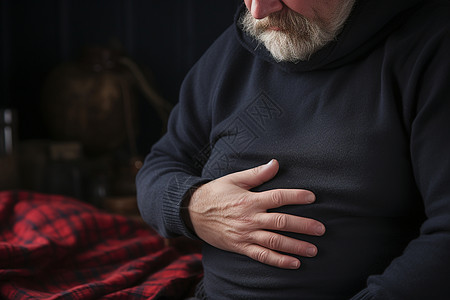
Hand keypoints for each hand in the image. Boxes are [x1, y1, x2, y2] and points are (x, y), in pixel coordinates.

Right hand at [187, 159, 324, 268]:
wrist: (192, 213)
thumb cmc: (215, 193)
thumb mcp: (234, 179)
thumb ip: (257, 174)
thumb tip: (276, 162)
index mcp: (250, 200)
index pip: (278, 197)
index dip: (296, 197)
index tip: (312, 197)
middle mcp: (250, 218)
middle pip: (281, 222)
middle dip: (303, 226)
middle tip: (321, 229)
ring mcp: (245, 235)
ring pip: (275, 242)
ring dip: (295, 246)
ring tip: (313, 249)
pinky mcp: (241, 247)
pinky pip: (262, 256)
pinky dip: (279, 261)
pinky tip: (294, 263)